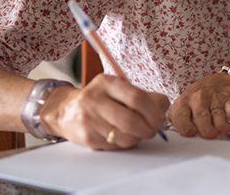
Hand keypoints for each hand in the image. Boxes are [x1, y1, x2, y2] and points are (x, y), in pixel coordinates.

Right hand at [41, 75, 169, 149]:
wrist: (66, 111)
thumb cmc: (99, 99)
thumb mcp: (117, 89)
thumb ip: (142, 95)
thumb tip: (164, 106)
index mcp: (107, 83)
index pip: (136, 97)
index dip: (153, 111)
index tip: (159, 119)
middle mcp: (95, 99)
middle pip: (131, 120)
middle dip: (148, 129)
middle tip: (153, 130)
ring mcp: (89, 119)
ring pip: (124, 136)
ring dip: (137, 138)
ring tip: (137, 133)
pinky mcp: (87, 137)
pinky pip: (114, 146)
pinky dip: (124, 144)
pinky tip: (121, 136)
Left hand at [168, 72, 229, 138]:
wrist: (216, 81)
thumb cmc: (196, 100)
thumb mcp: (183, 107)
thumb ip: (179, 122)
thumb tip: (179, 141)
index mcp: (183, 103)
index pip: (180, 116)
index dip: (186, 127)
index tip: (191, 134)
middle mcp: (198, 99)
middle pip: (200, 116)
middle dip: (205, 128)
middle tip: (209, 135)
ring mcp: (214, 97)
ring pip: (217, 112)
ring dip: (220, 123)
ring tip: (221, 130)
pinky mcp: (229, 97)